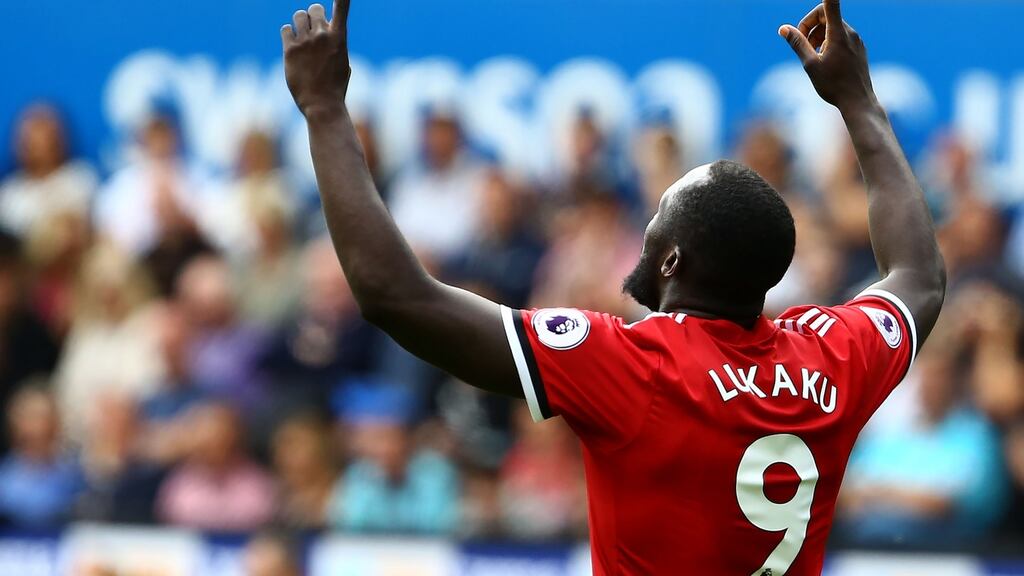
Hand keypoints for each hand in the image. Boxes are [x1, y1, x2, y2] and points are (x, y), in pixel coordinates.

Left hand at [281, 0, 350, 116]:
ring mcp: (305, 42)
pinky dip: (289, 35)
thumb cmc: (335, 86)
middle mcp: (322, 35)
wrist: (321, 105)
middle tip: (314, 30)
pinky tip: (293, 48)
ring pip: (298, 15)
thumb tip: (325, 30)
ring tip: (303, 39)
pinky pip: (286, 29)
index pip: (342, 7)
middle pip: (314, 8)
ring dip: (300, 24)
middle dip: (313, 16)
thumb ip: (334, 42)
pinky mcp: (290, 50)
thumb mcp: (342, 61)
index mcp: (339, 38)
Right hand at [779, 0, 874, 110]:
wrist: (858, 101)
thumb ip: (797, 44)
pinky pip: (841, 38)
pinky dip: (828, 43)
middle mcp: (850, 33)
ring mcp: (856, 41)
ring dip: (817, 36)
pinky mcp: (858, 49)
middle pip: (826, 17)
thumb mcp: (810, 65)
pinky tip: (824, 61)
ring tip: (812, 56)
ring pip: (832, 28)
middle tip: (800, 44)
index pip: (830, 4)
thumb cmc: (833, 85)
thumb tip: (784, 29)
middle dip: (809, 27)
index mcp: (838, 34)